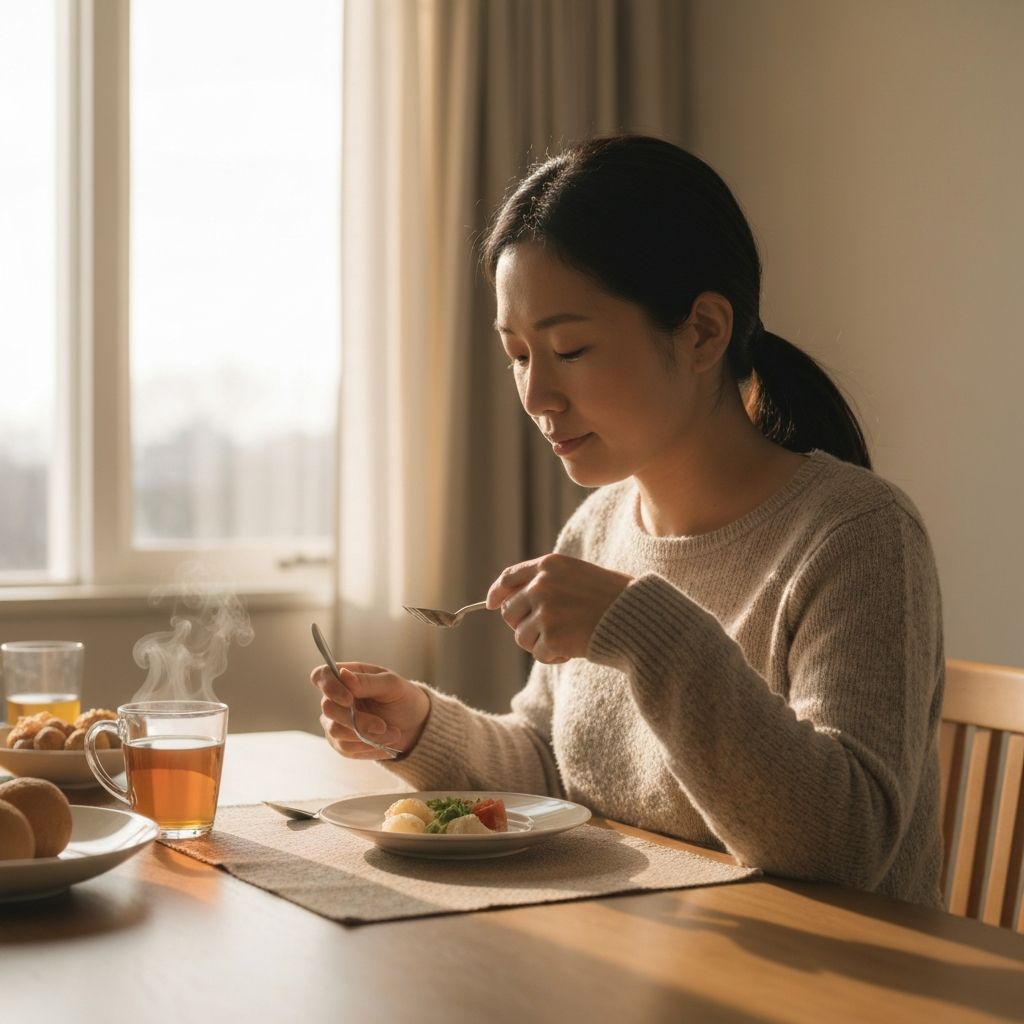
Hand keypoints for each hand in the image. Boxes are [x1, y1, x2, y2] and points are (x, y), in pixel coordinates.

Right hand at [310, 661, 429, 759]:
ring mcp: (336, 721)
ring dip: (367, 736)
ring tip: (393, 734)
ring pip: (336, 731)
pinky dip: (368, 747)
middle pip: (328, 708)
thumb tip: (343, 674)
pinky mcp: (342, 742)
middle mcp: (336, 698)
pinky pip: (346, 748)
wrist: (414, 724)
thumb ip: (367, 681)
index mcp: (347, 677)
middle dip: (357, 720)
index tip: (349, 699)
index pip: (322, 676)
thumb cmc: (403, 698)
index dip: (329, 687)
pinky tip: (385, 743)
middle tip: (383, 726)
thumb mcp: (392, 685)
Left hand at [486, 553, 632, 663]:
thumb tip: (504, 602)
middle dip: (523, 624)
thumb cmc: (612, 597)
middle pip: (509, 612)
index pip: (508, 578)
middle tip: (546, 631)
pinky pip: (538, 654)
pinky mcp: (551, 637)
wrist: (636, 618)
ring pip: (521, 636)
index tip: (490, 604)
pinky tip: (573, 649)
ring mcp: (545, 612)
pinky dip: (553, 656)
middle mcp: (542, 585)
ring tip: (567, 638)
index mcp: (549, 565)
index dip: (496, 593)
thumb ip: (545, 581)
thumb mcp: (576, 575)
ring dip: (540, 643)